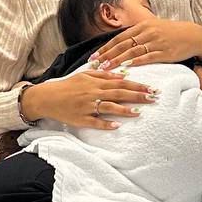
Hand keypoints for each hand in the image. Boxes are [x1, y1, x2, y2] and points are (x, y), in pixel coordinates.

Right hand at [21, 71, 158, 130]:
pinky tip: (117, 126)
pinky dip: (106, 124)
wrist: (48, 97)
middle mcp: (93, 93)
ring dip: (124, 110)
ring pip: (109, 107)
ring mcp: (88, 107)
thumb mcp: (85, 76)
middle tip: (153, 98)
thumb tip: (123, 75)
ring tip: (139, 112)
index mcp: (96, 82)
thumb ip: (103, 75)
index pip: (121, 83)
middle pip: (119, 94)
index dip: (137, 85)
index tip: (151, 88)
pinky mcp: (81, 119)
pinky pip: (95, 122)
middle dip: (137, 96)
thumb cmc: (68, 86)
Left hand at [91, 19, 201, 71]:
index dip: (105, 48)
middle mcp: (148, 32)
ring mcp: (156, 42)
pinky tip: (127, 67)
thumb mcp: (153, 28)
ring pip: (133, 51)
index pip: (119, 38)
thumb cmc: (171, 33)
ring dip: (118, 60)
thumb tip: (120, 43)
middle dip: (107, 55)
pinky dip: (136, 62)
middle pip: (123, 45)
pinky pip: (148, 57)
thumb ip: (138, 35)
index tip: (93, 56)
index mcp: (142, 26)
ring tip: (106, 68)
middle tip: (94, 64)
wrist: (194, 35)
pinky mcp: (165, 52)